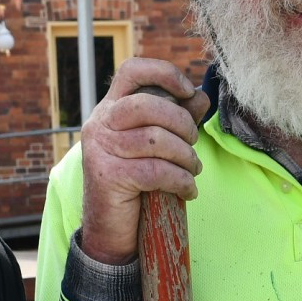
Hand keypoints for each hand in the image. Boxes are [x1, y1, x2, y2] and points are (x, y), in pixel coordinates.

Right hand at [77, 58, 208, 263]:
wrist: (111, 229)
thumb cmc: (136, 183)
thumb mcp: (156, 147)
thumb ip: (177, 119)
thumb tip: (201, 96)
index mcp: (110, 108)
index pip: (131, 71)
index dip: (164, 73)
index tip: (187, 91)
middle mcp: (100, 123)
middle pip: (149, 104)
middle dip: (183, 124)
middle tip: (192, 145)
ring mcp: (101, 149)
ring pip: (156, 139)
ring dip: (186, 157)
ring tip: (192, 171)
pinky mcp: (108, 176)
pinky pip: (157, 170)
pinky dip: (181, 181)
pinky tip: (187, 191)